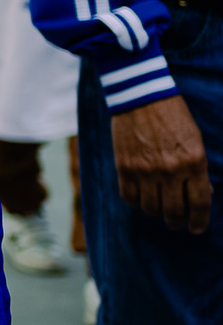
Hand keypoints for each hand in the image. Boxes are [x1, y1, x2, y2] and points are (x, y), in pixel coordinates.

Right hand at [110, 94, 212, 232]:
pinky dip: (136, 202)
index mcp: (194, 162)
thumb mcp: (195, 142)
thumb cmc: (173, 117)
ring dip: (155, 212)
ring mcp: (145, 170)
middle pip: (173, 211)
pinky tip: (140, 197)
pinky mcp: (124, 167)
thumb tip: (200, 195)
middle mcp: (170, 170)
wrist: (141, 96)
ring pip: (151, 208)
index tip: (196, 228)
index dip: (199, 221)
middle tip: (176, 222)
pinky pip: (129, 197)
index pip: (199, 204)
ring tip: (157, 207)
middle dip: (176, 221)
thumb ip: (197, 170)